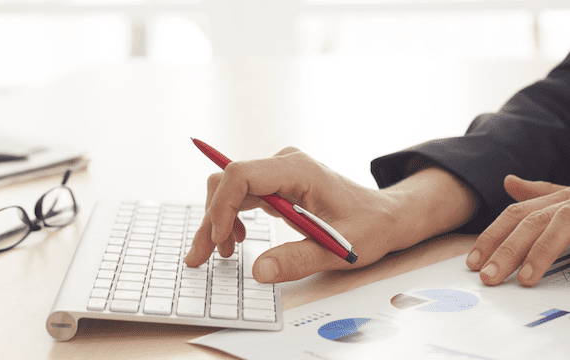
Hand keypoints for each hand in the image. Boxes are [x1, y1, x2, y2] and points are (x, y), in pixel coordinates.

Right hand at [183, 147, 475, 282]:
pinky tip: (237, 240)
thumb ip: (297, 260)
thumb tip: (258, 272)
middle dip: (210, 219)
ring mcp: (278, 172)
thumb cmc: (368, 228)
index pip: (242, 175)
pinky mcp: (276, 184)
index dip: (221, 205)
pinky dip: (230, 218)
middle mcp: (283, 165)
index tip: (216, 240)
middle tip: (200, 257)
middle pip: (228, 182)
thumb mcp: (336, 250)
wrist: (385, 216)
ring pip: (229, 189)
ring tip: (222, 254)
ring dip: (217, 220)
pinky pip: (241, 195)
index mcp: (298, 171)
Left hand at [466, 175, 569, 285]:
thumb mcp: (567, 200)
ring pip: (557, 228)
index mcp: (556, 197)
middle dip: (507, 250)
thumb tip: (508, 180)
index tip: (473, 262)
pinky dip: (558, 253)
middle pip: (531, 222)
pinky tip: (550, 272)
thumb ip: (538, 193)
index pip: (515, 214)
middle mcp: (567, 201)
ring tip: (524, 279)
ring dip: (539, 254)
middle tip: (489, 276)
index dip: (492, 236)